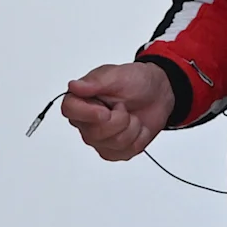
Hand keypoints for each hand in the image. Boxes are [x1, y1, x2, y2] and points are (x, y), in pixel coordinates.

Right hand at [61, 61, 175, 162]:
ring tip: (131, 115)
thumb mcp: (118, 75)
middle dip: (119, 120)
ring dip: (132, 127)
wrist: (156, 94)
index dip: (88, 114)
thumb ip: (96, 82)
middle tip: (124, 106)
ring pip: (115, 143)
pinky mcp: (114, 151)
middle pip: (95, 133)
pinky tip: (136, 126)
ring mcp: (99, 139)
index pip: (70, 110)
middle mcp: (86, 122)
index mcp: (81, 99)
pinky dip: (139, 138)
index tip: (105, 111)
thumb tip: (74, 86)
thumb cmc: (136, 82)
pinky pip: (127, 151)